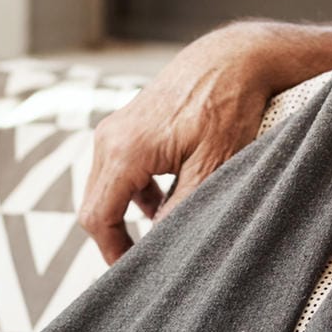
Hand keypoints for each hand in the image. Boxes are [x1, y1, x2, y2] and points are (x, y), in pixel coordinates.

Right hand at [79, 26, 275, 262]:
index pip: (97, 218)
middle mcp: (110, 137)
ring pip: (107, 188)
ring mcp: (116, 128)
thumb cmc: (228, 105)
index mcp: (124, 150)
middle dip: (118, 237)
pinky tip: (167, 200)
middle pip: (96, 205)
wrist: (234, 57)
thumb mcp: (213, 166)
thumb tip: (163, 250)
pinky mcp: (128, 125)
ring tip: (165, 232)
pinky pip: (119, 171)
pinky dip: (136, 192)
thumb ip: (183, 210)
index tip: (134, 275)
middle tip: (150, 263)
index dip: (112, 253)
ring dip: (128, 214)